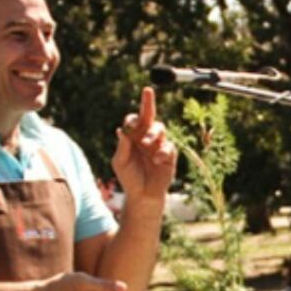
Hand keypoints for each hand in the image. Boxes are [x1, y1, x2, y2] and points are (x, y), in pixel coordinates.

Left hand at [112, 87, 177, 204]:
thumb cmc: (129, 177)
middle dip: (148, 102)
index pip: (134, 119)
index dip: (132, 118)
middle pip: (149, 115)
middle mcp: (147, 136)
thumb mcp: (120, 162)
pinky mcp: (169, 155)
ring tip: (146, 144)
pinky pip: (168, 147)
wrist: (142, 195)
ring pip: (160, 128)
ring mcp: (159, 144)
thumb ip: (122, 146)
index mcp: (133, 136)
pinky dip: (162, 152)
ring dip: (152, 133)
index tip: (129, 125)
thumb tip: (121, 130)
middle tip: (146, 96)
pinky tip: (156, 160)